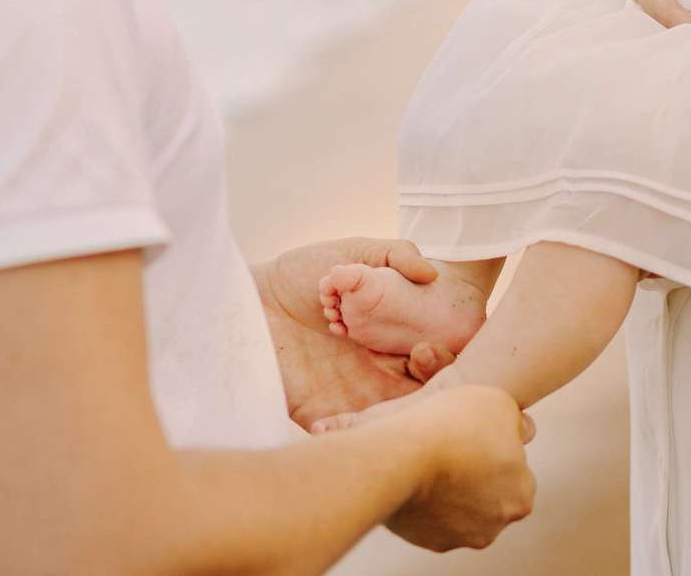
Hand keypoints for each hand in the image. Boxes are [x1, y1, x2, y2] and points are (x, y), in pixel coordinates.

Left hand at [254, 239, 454, 430]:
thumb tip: (433, 276)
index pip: (430, 361)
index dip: (441, 358)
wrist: (249, 295)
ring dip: (396, 420)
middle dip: (428, 392)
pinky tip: (352, 419)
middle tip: (418, 364)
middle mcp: (376, 374)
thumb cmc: (303, 270)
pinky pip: (342, 438)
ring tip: (391, 399)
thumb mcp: (356, 252)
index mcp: (390, 341)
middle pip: (416, 398)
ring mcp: (348, 396)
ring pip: (386, 424)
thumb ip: (399, 255)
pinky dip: (351, 436)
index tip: (433, 346)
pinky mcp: (316, 413)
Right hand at [378, 386, 536, 551]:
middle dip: (478, 478)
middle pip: (491, 496)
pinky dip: (428, 505)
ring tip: (431, 463)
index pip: (517, 473)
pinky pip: (434, 522)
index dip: (498, 451)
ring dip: (453, 493)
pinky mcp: (431, 542)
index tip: (476, 437)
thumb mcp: (498, 403)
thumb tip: (523, 430)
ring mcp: (462, 537)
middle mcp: (497, 524)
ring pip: (463, 512)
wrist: (403, 457)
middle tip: (455, 450)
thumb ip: (517, 422)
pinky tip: (416, 480)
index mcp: (521, 495)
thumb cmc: (454, 425)